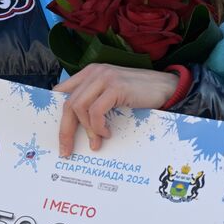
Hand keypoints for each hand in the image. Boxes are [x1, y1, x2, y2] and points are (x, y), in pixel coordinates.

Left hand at [54, 64, 177, 156]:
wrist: (166, 87)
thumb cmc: (139, 94)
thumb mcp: (111, 94)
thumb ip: (94, 101)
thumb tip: (75, 127)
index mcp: (89, 73)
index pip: (62, 93)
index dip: (56, 115)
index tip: (59, 136)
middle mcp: (94, 72)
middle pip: (68, 103)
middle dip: (65, 130)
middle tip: (67, 150)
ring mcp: (105, 78)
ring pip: (79, 107)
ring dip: (86, 130)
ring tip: (96, 142)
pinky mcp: (116, 87)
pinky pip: (96, 111)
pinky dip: (98, 126)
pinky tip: (107, 133)